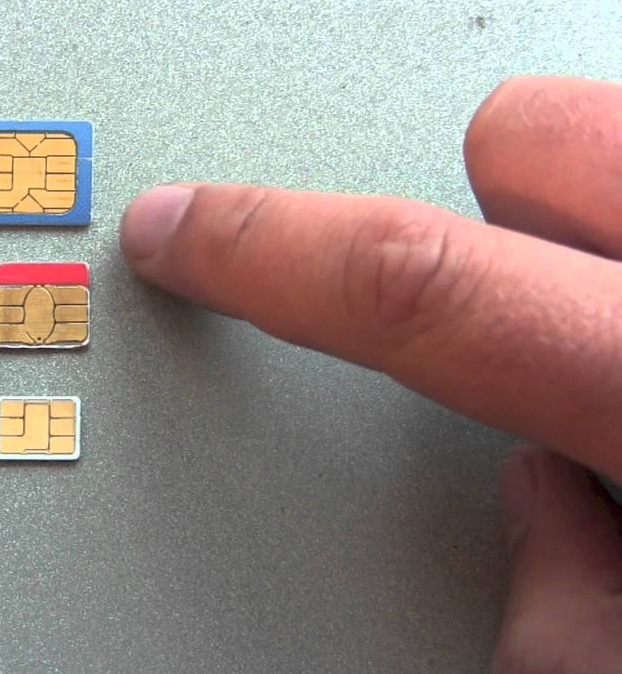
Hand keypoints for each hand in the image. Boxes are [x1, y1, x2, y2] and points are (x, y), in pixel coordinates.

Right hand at [120, 76, 621, 671]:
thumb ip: (549, 619)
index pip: (418, 284)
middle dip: (475, 202)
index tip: (178, 232)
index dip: (265, 250)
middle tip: (481, 317)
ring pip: (617, 138)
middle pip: (538, 136)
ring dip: (570, 227)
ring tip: (593, 342)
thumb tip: (534, 506)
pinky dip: (618, 258)